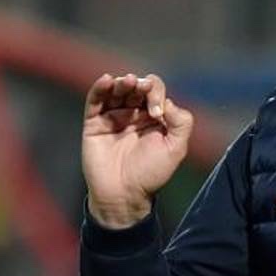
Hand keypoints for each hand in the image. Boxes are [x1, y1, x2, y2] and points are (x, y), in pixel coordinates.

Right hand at [82, 73, 193, 228]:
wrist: (124, 195)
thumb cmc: (150, 174)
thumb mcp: (176, 148)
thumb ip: (181, 122)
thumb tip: (168, 102)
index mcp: (154, 116)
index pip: (155, 91)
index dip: (157, 94)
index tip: (157, 114)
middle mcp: (133, 113)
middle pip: (136, 86)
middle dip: (140, 84)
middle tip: (140, 88)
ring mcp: (113, 116)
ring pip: (116, 90)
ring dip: (122, 82)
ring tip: (127, 82)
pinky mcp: (95, 122)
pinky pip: (95, 100)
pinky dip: (100, 87)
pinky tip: (106, 80)